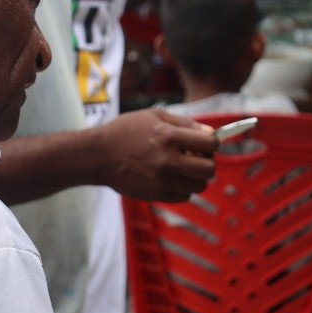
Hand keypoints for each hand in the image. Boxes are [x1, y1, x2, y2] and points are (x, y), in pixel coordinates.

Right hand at [96, 108, 216, 200]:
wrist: (98, 155)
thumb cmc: (126, 131)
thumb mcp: (155, 116)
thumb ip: (185, 124)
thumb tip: (211, 135)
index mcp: (168, 137)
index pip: (210, 143)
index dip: (214, 142)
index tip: (207, 142)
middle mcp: (167, 161)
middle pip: (210, 169)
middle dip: (208, 161)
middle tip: (197, 156)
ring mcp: (162, 181)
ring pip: (200, 185)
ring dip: (197, 176)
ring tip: (184, 167)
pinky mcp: (155, 195)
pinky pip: (184, 196)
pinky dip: (184, 187)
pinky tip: (173, 176)